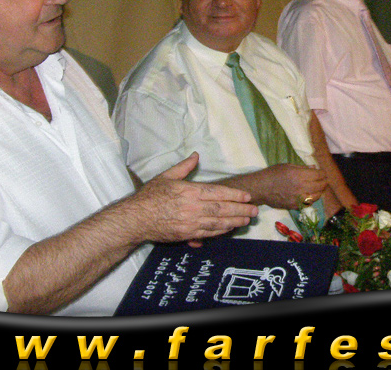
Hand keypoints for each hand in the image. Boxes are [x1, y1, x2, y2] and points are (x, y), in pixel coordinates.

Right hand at [131, 153, 258, 242]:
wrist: (136, 219)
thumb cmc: (150, 196)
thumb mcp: (166, 176)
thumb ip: (184, 167)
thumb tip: (196, 156)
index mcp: (190, 191)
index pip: (218, 193)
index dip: (235, 195)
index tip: (247, 196)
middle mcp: (193, 207)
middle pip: (222, 209)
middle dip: (240, 209)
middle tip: (255, 210)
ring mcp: (190, 222)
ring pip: (218, 222)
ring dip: (235, 221)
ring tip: (247, 219)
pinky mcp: (186, 234)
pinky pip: (208, 233)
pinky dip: (221, 231)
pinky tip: (230, 228)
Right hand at [250, 163, 327, 209]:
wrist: (261, 188)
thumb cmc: (273, 174)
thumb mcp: (287, 166)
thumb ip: (302, 168)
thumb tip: (314, 167)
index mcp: (299, 175)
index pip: (319, 175)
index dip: (323, 173)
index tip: (322, 172)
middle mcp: (301, 187)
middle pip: (320, 186)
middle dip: (324, 181)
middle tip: (324, 179)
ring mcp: (298, 198)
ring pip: (317, 196)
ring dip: (320, 191)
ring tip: (318, 187)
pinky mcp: (295, 206)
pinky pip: (309, 203)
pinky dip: (312, 199)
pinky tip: (310, 195)